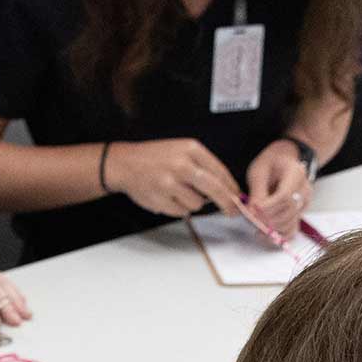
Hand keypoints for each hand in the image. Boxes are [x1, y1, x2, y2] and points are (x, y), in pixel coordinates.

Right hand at [106, 138, 242, 217]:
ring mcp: (169, 183)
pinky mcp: (160, 199)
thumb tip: (226, 189)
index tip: (237, 197)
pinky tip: (167, 196)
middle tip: (232, 211)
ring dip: (192, 202)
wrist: (124, 163)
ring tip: (177, 191)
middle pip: (214, 189)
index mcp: (190, 149)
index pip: (219, 171)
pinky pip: (181, 212)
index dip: (231, 187)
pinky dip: (177, 208)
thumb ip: (203, 166)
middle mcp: (181, 165)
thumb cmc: (156, 157)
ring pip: (196, 203)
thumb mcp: (182, 150)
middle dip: (226, 203)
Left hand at [244, 139, 311, 239]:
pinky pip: (292, 229)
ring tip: (256, 226)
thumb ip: (257, 191)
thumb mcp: (259, 171)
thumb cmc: (271, 163)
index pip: (285, 195)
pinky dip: (279, 235)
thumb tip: (252, 212)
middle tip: (252, 218)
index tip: (254, 209)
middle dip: (269, 218)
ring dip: (273, 228)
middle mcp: (304, 189)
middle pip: (289, 211)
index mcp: (296, 174)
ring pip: (292, 222)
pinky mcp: (299, 213)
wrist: (285, 161)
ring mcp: (304, 202)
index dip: (269, 206)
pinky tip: (265, 234)